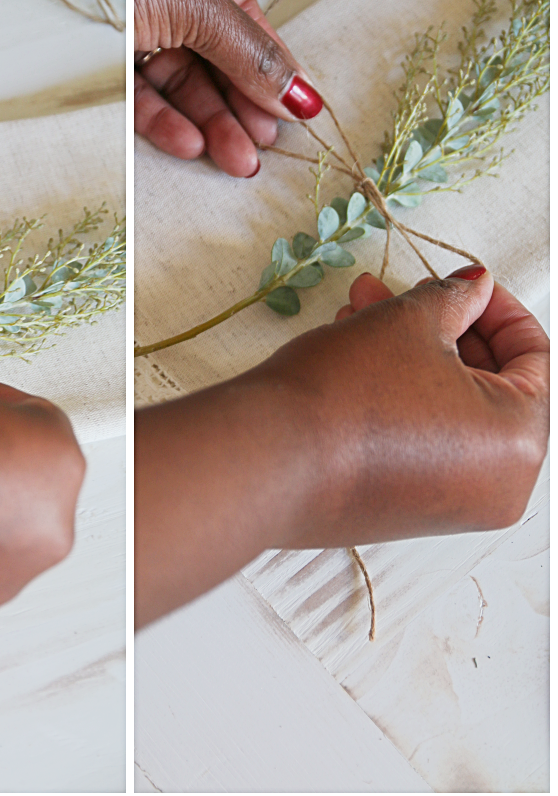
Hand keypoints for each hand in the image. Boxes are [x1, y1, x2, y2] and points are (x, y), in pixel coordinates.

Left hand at [133, 0, 322, 177]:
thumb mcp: (200, 7)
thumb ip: (250, 53)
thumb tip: (299, 94)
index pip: (247, 18)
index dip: (272, 66)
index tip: (299, 110)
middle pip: (215, 53)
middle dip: (241, 105)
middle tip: (263, 149)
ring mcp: (136, 18)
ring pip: (181, 77)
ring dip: (209, 121)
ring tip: (237, 159)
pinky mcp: (105, 53)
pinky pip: (143, 89)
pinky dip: (166, 118)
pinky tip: (191, 143)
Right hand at [135, 266, 547, 628]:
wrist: (264, 459)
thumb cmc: (342, 396)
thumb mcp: (405, 323)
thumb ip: (453, 300)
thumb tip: (474, 289)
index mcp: (520, 442)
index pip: (534, 356)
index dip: (496, 306)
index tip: (465, 283)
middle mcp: (496, 487)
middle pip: (487, 386)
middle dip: (439, 330)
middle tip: (402, 294)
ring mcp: (446, 506)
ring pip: (445, 412)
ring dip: (409, 358)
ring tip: (359, 316)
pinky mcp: (398, 512)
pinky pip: (418, 443)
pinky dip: (396, 400)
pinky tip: (352, 360)